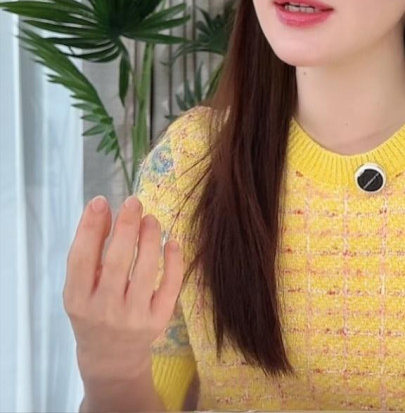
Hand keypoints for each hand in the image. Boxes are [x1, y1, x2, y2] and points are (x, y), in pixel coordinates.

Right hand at [63, 194, 183, 383]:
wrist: (112, 356)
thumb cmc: (95, 310)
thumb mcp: (83, 286)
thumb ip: (90, 251)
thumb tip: (103, 209)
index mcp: (78, 300)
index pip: (82, 259)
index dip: (90, 228)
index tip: (100, 201)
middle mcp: (104, 310)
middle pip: (117, 261)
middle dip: (126, 227)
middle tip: (134, 202)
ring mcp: (132, 317)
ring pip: (146, 269)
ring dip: (150, 238)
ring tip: (151, 218)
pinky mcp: (158, 320)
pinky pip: (170, 285)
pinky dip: (173, 260)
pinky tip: (172, 241)